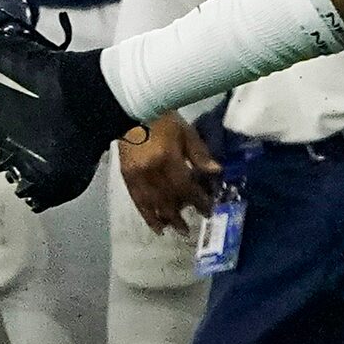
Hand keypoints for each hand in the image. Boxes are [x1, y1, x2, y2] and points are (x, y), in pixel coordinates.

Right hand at [118, 116, 220, 234]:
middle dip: (180, 215)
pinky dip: (147, 215)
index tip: (208, 210)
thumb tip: (216, 172)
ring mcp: (136, 176)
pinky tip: (156, 226)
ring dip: (164, 219)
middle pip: (168, 198)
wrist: (131, 113)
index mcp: (167, 159)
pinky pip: (137, 201)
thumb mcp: (186, 132)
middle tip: (191, 228)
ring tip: (176, 230)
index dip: (197, 200)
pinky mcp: (126, 178)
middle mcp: (151, 171)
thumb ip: (200, 154)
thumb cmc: (163, 121)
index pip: (185, 186)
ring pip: (152, 204)